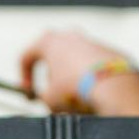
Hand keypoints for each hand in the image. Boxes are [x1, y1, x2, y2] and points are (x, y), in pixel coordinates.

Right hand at [19, 30, 138, 115]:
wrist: (113, 87)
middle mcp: (71, 37)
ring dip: (73, 81)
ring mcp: (92, 42)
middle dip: (53, 79)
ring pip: (76, 64)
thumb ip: (44, 96)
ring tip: (78, 102)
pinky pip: (95, 68)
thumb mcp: (49, 100)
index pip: (27, 56)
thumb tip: (50, 99)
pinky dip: (93, 81)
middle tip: (55, 98)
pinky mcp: (110, 53)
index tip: (30, 93)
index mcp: (49, 41)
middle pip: (54, 58)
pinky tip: (96, 96)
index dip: (25, 77)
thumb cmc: (75, 90)